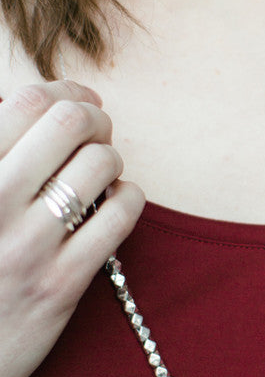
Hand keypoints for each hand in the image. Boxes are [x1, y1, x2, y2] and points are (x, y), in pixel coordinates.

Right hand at [0, 81, 144, 376]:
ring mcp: (27, 246)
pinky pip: (120, 216)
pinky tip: (113, 204)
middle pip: (69, 122)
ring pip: (100, 164)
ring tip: (100, 170)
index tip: (73, 98)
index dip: (61, 90)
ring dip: (110, 157)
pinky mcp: (60, 286)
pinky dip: (127, 197)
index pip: (26, 103)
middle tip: (95, 129)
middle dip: (93, 116)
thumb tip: (34, 105)